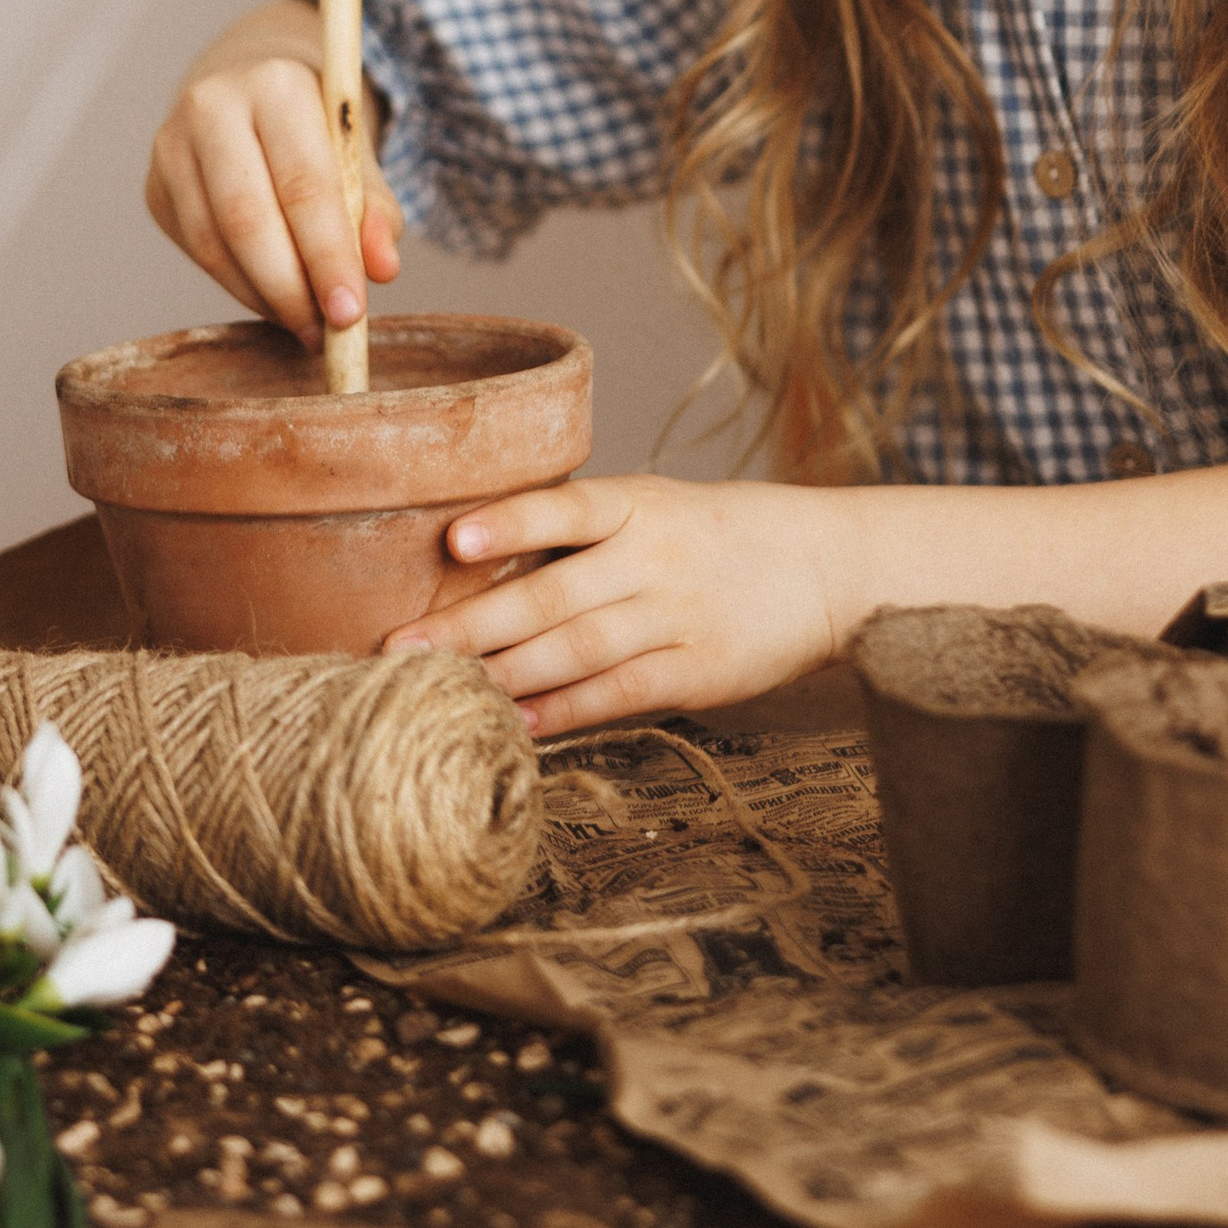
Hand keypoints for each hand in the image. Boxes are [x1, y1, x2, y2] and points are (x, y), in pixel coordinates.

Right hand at [145, 0, 402, 347]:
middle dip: (292, 287)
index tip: (351, 312)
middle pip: (249, 218)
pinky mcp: (156, 188)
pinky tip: (274, 302)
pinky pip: (198, 253)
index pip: (304, 183)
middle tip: (327, 331)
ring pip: (215, 244)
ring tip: (306, 323)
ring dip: (265, 296)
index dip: (328, 254)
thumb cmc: (316, 132)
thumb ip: (376, 210)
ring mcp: (172, 147)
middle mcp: (213, 106)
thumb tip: (383, 269)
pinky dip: (240, 288)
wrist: (250, 95)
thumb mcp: (357, 156)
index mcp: (276, 85)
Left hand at [380, 472, 845, 735]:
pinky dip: (566, 711)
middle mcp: (654, 556)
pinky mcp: (700, 670)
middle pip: (551, 594)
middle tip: (399, 648)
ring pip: (577, 649)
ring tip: (437, 693)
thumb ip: (583, 534)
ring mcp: (679, 614)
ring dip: (503, 676)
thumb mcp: (659, 509)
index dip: (510, 523)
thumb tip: (478, 567)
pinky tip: (517, 724)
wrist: (828, 566)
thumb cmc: (720, 536)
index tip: (453, 541)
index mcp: (639, 504)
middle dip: (470, 625)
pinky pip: (620, 693)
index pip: (567, 508)